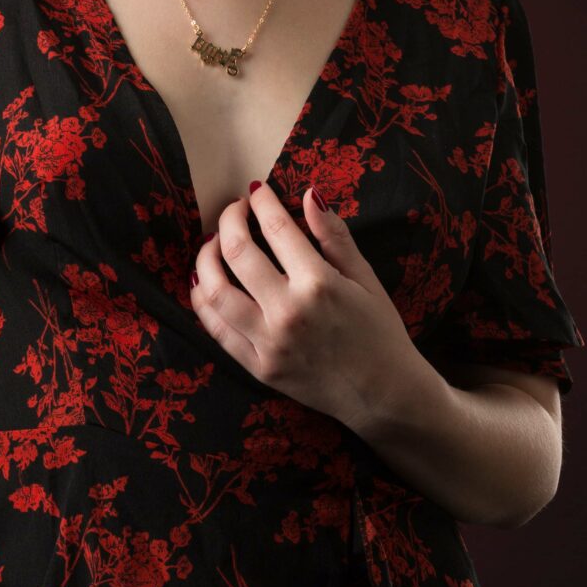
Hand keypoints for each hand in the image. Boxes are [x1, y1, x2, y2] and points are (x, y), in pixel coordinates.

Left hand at [190, 179, 421, 434]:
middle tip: (233, 211)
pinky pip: (216, 329)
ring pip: (214, 292)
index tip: (256, 191)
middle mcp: (287, 311)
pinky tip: (204, 283)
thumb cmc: (380, 332)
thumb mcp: (366, 279)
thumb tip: (310, 195)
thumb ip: (334, 237)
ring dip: (205, 259)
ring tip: (214, 245)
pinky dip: (202, 301)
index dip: (261, 202)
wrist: (384, 395)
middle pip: (237, 253)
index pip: (276, 228)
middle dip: (228, 220)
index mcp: (319, 284)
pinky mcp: (257, 367)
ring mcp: (268, 343)